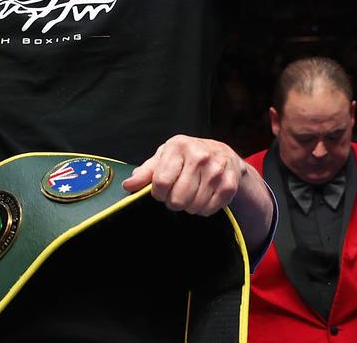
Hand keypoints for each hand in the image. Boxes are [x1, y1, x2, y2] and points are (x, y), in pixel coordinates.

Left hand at [122, 134, 248, 214]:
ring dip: (189, 206)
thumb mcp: (164, 157)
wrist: (223, 154)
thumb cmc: (187, 156)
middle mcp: (199, 156)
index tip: (161, 191)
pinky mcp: (229, 185)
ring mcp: (216, 170)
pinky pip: (208, 210)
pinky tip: (203, 197)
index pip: (161, 182)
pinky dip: (203, 209)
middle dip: (174, 202)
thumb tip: (128, 185)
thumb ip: (146, 172)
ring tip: (191, 194)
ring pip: (193, 206)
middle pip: (177, 198)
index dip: (158, 193)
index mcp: (178, 147)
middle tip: (177, 194)